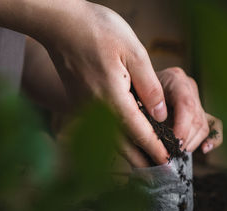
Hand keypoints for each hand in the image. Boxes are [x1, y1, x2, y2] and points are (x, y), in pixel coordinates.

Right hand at [38, 1, 170, 164]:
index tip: (167, 162)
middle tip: (158, 171)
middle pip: (122, 144)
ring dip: (128, 152)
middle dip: (141, 159)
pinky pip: (100, 129)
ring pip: (109, 139)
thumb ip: (150, 86)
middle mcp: (96, 109)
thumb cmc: (97, 30)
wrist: (59, 23)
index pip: (139, 132)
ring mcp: (85, 107)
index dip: (155, 148)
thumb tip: (161, 114)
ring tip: (145, 162)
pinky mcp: (80, 102)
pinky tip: (126, 139)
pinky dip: (116, 139)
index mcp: (113, 98)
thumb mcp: (134, 52)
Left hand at [120, 67, 222, 167]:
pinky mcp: (201, 110)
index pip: (186, 103)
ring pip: (203, 125)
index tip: (174, 144)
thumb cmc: (133, 95)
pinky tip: (204, 149)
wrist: (136, 88)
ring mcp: (197, 98)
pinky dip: (213, 139)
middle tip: (171, 152)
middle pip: (196, 118)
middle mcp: (189, 86)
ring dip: (191, 143)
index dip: (182, 127)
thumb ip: (144, 116)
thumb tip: (152, 142)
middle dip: (185, 139)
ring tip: (176, 152)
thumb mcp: (135, 101)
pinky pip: (215, 126)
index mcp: (174, 79)